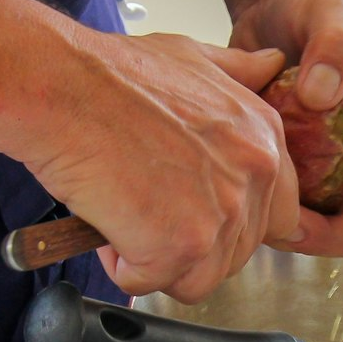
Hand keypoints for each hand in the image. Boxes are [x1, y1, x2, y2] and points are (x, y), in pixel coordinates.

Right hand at [25, 32, 300, 301]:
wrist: (63, 88)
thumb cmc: (112, 75)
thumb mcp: (191, 57)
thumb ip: (238, 72)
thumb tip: (271, 65)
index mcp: (263, 136)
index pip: (280, 216)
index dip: (233, 224)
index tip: (197, 215)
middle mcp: (254, 175)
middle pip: (237, 253)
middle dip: (189, 242)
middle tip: (146, 209)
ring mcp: (222, 213)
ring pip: (200, 277)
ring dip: (157, 259)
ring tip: (125, 217)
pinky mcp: (182, 245)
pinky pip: (154, 283)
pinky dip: (124, 267)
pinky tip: (107, 227)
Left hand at [229, 0, 342, 258]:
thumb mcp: (331, 14)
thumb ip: (335, 47)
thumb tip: (323, 96)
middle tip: (297, 236)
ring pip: (341, 218)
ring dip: (312, 234)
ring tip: (271, 228)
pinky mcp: (309, 164)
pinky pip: (306, 205)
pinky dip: (285, 217)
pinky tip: (254, 215)